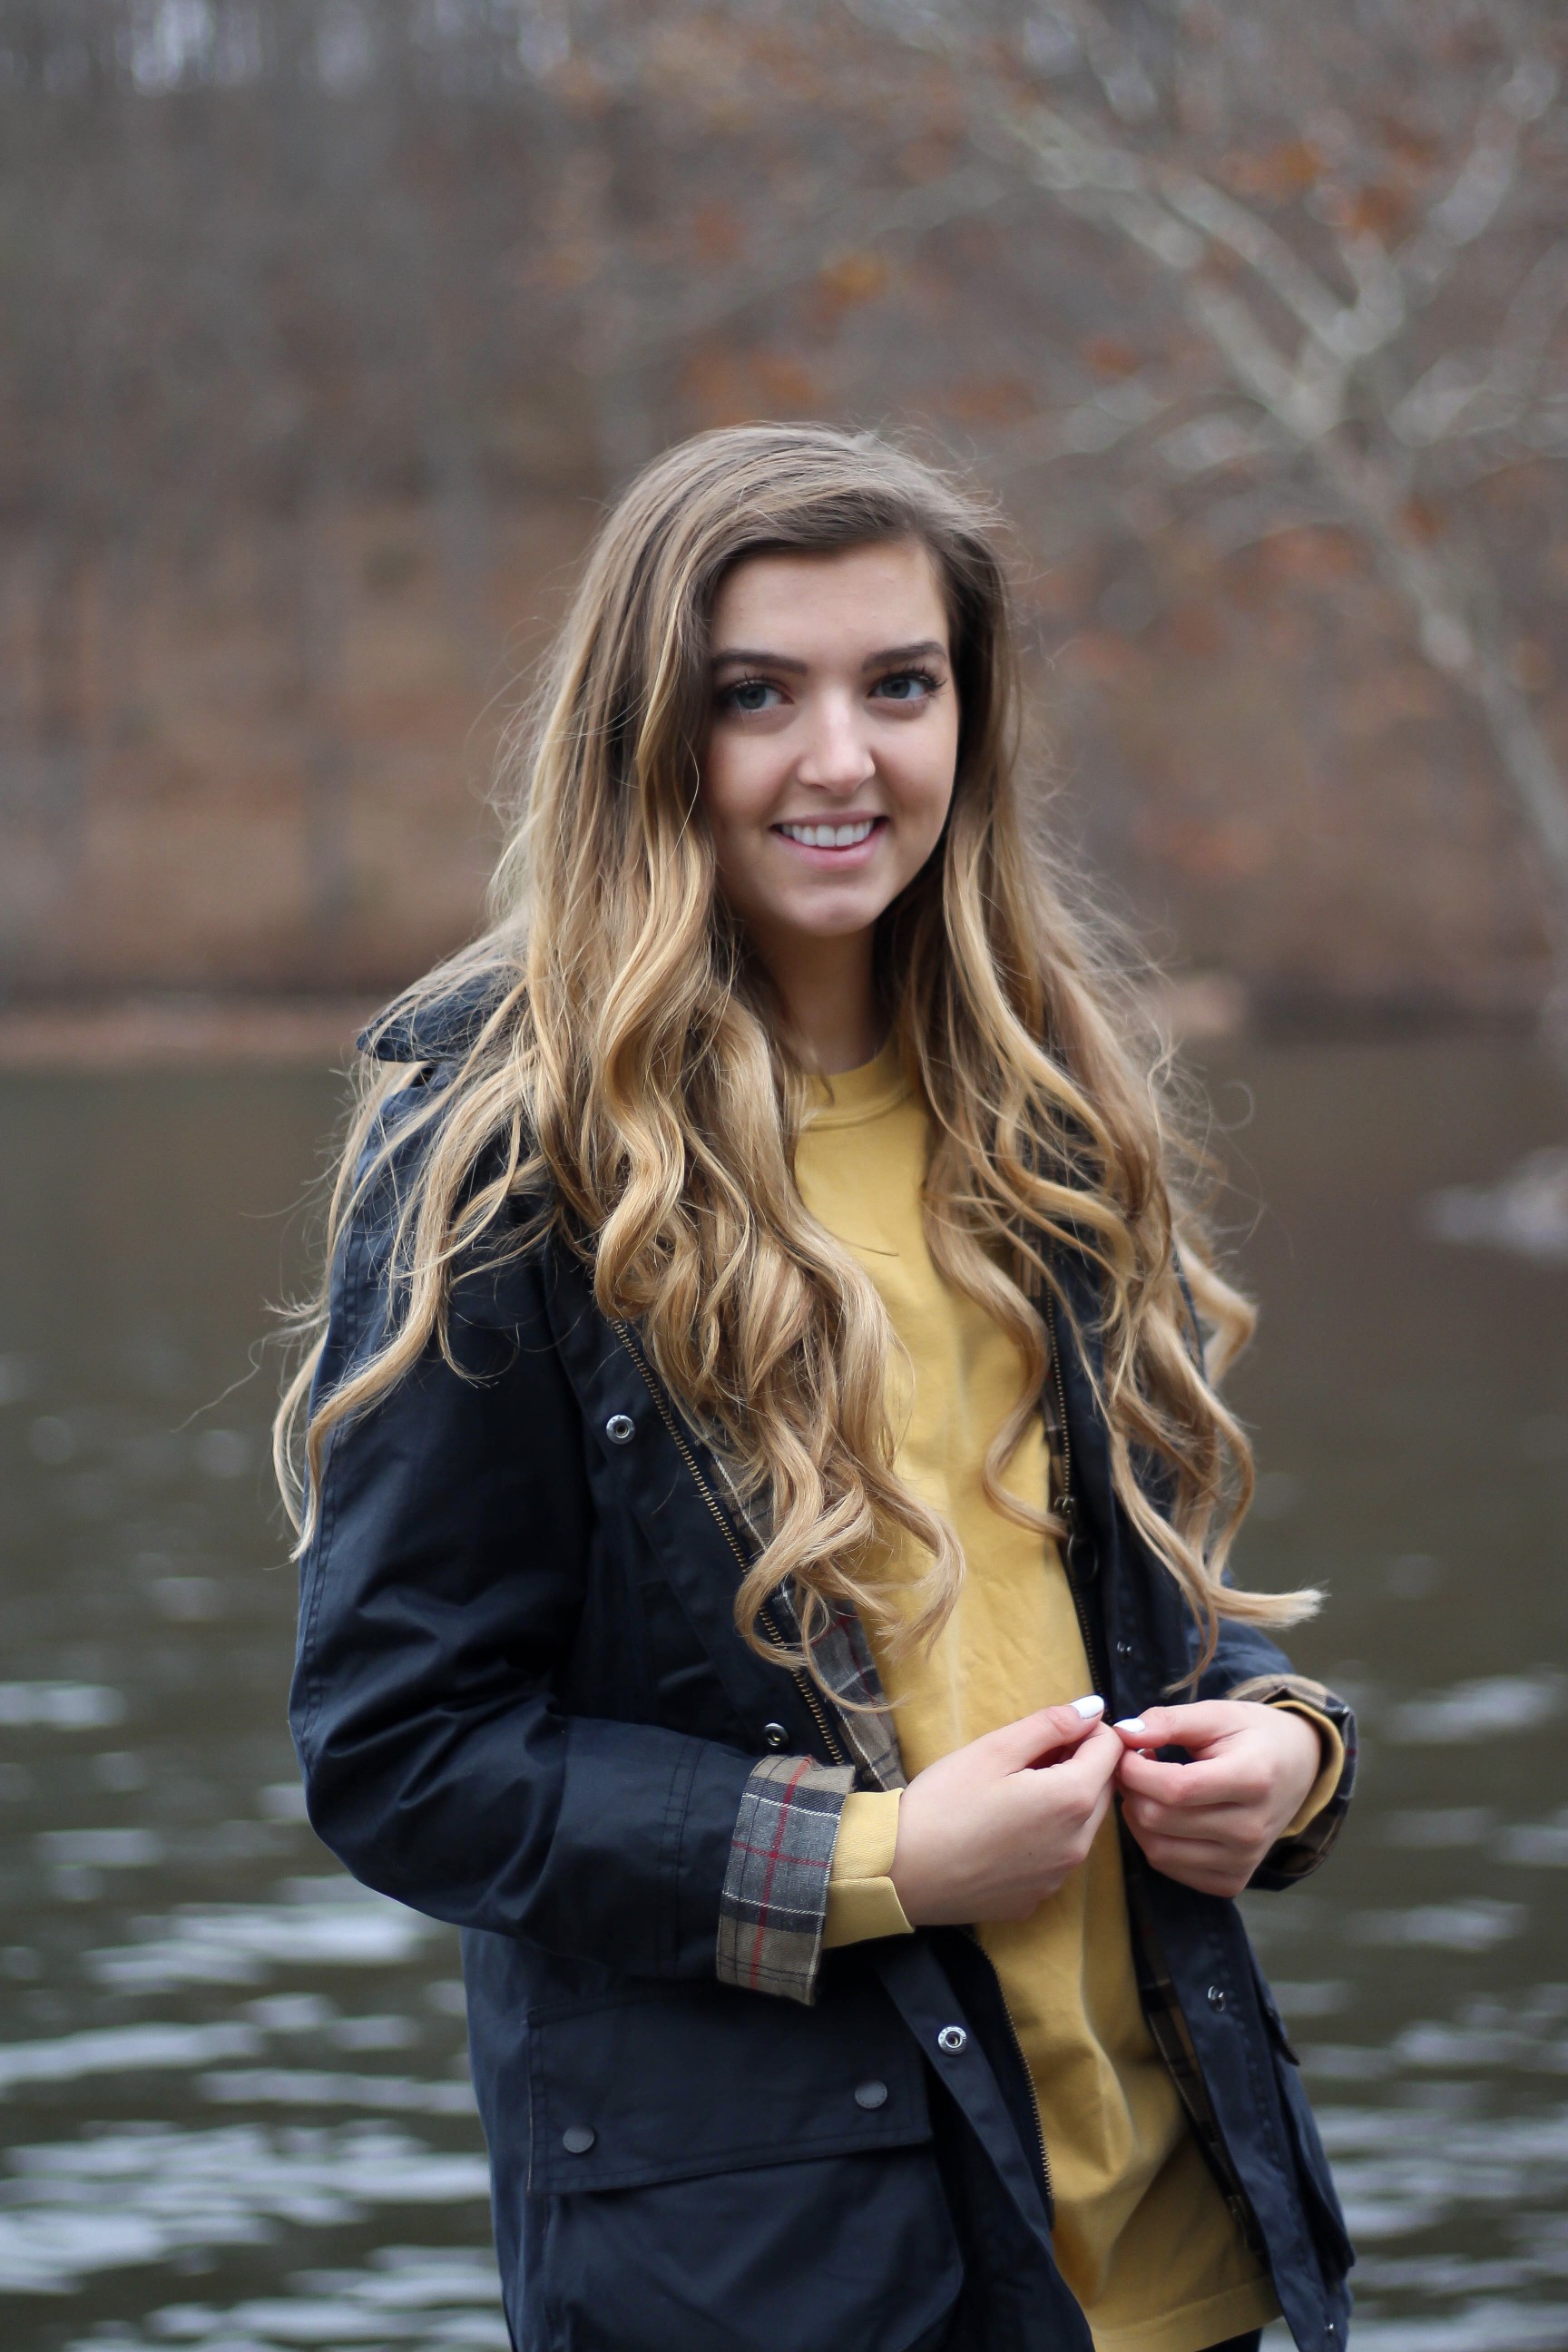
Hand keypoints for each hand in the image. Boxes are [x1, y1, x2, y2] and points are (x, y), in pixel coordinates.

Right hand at [891, 1699, 1122, 1926]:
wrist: (900, 1871)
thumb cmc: (943, 1801)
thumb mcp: (994, 1749)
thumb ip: (1050, 1725)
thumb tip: (1094, 1708)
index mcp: (1071, 1800)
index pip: (1111, 1750)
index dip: (1087, 1730)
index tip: (1051, 1730)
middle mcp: (1078, 1844)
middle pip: (1102, 1789)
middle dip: (1078, 1764)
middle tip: (1027, 1757)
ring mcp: (1058, 1877)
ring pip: (1082, 1825)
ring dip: (1063, 1801)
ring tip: (1012, 1792)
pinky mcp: (1036, 1898)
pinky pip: (1055, 1857)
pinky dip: (1044, 1837)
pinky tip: (1001, 1832)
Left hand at [1112, 1702, 1321, 1897]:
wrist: (1298, 1768)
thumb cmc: (1253, 1736)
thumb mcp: (1217, 1714)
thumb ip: (1170, 1721)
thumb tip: (1125, 1733)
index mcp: (1253, 1780)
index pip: (1175, 1788)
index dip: (1136, 1769)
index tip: (1127, 1748)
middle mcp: (1251, 1829)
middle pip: (1160, 1819)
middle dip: (1132, 1788)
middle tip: (1135, 1765)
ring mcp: (1244, 1860)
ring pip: (1158, 1849)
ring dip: (1137, 1815)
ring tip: (1147, 1787)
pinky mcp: (1233, 1880)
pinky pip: (1170, 1867)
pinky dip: (1154, 1840)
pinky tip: (1164, 1813)